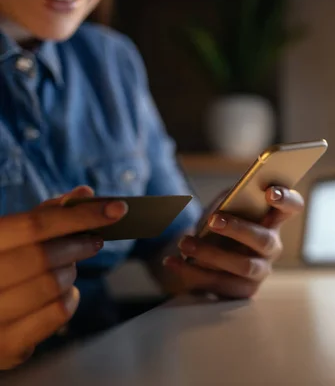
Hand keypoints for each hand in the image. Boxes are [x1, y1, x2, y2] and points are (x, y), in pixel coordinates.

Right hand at [0, 186, 127, 369]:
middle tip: (94, 240)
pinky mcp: (8, 346)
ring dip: (71, 272)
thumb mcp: (11, 236)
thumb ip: (46, 214)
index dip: (80, 215)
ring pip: (54, 285)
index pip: (34, 225)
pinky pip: (59, 313)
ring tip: (66, 267)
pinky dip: (71, 297)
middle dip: (79, 245)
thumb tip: (86, 194)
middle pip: (46, 257)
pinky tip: (63, 292)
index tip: (118, 209)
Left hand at [163, 186, 303, 298]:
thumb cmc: (217, 225)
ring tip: (185, 243)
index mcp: (272, 219)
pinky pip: (220, 284)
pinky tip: (172, 261)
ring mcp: (260, 271)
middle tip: (213, 221)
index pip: (292, 206)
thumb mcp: (222, 206)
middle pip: (264, 240)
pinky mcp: (243, 292)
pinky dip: (192, 272)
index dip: (286, 199)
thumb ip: (229, 199)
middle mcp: (271, 246)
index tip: (270, 192)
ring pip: (243, 266)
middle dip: (239, 230)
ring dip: (211, 254)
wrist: (199, 256)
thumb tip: (229, 200)